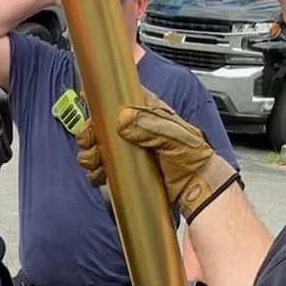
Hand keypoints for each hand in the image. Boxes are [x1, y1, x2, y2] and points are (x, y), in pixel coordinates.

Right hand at [78, 88, 241, 223]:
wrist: (196, 186)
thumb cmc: (192, 156)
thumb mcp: (175, 137)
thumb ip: (151, 127)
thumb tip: (122, 119)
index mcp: (145, 111)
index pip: (116, 99)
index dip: (99, 104)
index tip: (90, 113)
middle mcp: (132, 128)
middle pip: (98, 125)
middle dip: (89, 135)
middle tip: (91, 144)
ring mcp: (126, 150)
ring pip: (96, 147)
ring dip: (89, 155)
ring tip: (96, 163)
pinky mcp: (123, 170)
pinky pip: (101, 168)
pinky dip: (95, 172)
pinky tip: (100, 175)